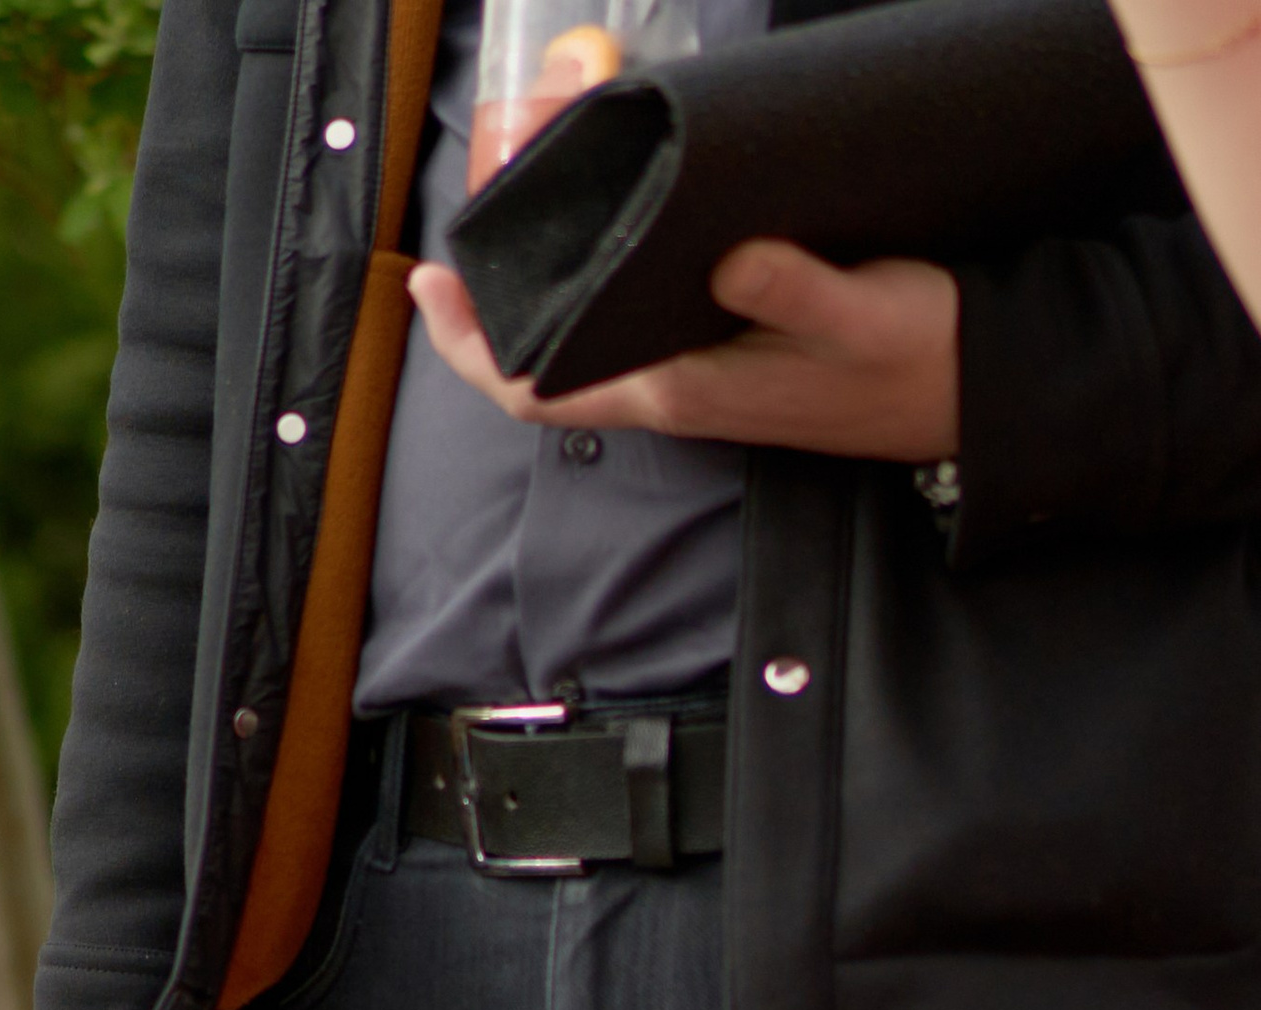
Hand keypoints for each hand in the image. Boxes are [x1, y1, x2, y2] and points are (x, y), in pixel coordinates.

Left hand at [409, 241, 959, 460]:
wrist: (971, 393)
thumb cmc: (916, 358)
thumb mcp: (861, 313)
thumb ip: (794, 290)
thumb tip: (728, 260)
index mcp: (682, 389)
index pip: (539, 389)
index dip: (473, 345)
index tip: (433, 282)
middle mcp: (673, 393)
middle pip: (545, 368)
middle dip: (492, 309)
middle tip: (462, 228)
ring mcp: (694, 379)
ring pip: (584, 349)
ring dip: (540, 298)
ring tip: (514, 221)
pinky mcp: (721, 358)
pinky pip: (629, 329)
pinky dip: (593, 288)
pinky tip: (599, 236)